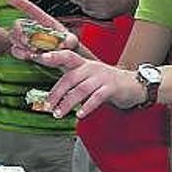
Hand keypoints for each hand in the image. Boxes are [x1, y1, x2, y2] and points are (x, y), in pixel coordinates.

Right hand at [6, 0, 79, 60]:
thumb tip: (63, 44)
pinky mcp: (24, 50)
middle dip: (20, 33)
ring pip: (14, 37)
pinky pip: (15, 49)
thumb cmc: (66, 46)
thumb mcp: (72, 41)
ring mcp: (27, 39)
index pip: (30, 8)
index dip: (19, 2)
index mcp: (43, 21)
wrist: (64, 58)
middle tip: (28, 41)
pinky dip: (20, 53)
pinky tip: (28, 56)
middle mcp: (32, 28)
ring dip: (20, 44)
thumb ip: (70, 40)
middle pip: (17, 24)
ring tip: (32, 50)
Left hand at [26, 50, 145, 117]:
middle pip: (70, 77)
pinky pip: (97, 98)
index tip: (39, 57)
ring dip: (68, 103)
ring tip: (59, 113)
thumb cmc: (106, 82)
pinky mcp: (112, 88)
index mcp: (84, 64)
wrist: (132, 85)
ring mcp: (102, 77)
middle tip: (48, 105)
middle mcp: (92, 68)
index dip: (53, 56)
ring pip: (81, 89)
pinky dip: (87, 107)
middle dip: (56, 92)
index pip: (67, 56)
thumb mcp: (89, 76)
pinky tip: (80, 115)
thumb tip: (52, 94)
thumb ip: (72, 80)